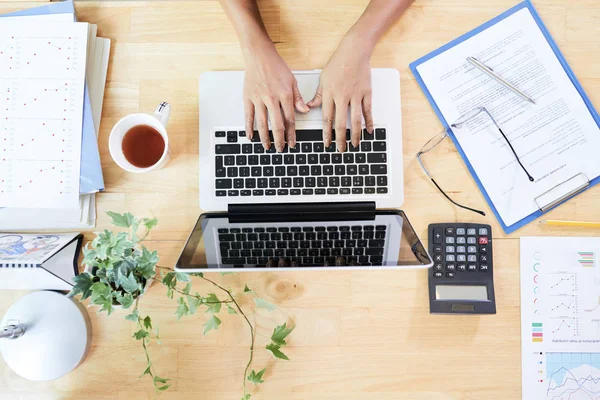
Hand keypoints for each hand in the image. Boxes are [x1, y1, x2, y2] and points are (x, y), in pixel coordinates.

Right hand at [243, 46, 308, 151]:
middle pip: (277, 125)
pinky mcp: (248, 97)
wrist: (259, 55)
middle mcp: (272, 98)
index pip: (290, 120)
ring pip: (262, 123)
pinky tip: (250, 137)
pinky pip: (248, 115)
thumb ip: (298, 98)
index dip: (291, 134)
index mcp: (285, 95)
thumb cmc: (276, 66)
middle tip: (280, 149)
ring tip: (267, 146)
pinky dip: (249, 128)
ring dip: (265, 137)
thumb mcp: (292, 81)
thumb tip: (305, 111)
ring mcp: (259, 98)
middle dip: (279, 139)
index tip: (291, 143)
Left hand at [307, 35, 373, 151]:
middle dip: (340, 139)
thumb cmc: (338, 63)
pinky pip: (367, 111)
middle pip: (340, 123)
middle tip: (340, 150)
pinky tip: (368, 131)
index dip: (326, 133)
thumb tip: (309, 107)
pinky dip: (368, 122)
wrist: (354, 51)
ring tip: (354, 145)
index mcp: (329, 94)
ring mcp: (355, 95)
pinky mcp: (366, 92)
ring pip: (355, 120)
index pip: (327, 119)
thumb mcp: (323, 79)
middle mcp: (342, 96)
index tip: (326, 143)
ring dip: (354, 135)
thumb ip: (318, 96)